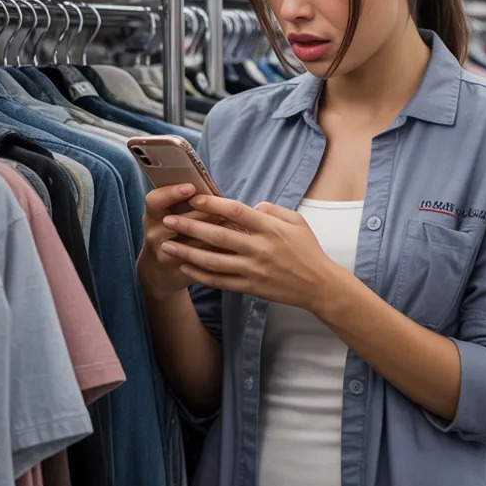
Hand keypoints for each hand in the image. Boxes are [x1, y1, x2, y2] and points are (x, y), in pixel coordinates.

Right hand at [139, 184, 225, 298]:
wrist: (166, 267)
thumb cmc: (179, 230)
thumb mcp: (176, 214)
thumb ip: (192, 202)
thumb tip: (216, 192)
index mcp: (154, 213)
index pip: (155, 200)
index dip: (172, 193)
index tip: (191, 187)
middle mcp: (154, 232)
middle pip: (177, 220)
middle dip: (202, 214)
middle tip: (221, 210)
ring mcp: (164, 252)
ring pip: (191, 241)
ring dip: (213, 232)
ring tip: (232, 225)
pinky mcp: (177, 268)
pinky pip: (200, 258)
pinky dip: (217, 250)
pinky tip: (231, 245)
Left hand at [158, 195, 345, 313]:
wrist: (318, 285)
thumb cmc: (308, 250)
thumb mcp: (298, 221)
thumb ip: (273, 210)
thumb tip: (252, 206)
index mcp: (271, 229)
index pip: (237, 211)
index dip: (213, 204)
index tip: (193, 198)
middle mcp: (260, 248)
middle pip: (218, 235)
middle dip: (190, 227)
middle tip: (168, 220)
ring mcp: (253, 269)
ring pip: (213, 260)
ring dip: (187, 252)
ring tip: (166, 245)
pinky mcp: (250, 287)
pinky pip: (219, 280)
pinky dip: (199, 274)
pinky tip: (185, 266)